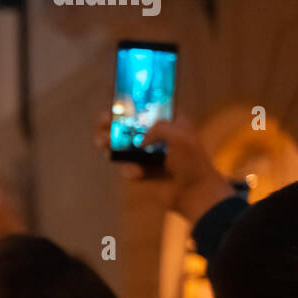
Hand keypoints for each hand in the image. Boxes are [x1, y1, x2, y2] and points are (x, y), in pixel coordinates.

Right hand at [94, 112, 232, 222]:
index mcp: (171, 122)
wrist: (195, 195)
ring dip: (108, 142)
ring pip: (120, 144)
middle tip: (103, 122)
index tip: (118, 102)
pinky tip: (136, 173)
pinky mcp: (140, 171)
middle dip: (112, 122)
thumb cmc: (193, 164)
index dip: (132, 102)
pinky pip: (124, 165)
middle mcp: (157, 135)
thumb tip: (140, 140)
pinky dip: (127, 168)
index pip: (148, 106)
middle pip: (128, 123)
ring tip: (102, 143)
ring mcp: (147, 154)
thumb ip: (159, 128)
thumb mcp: (181, 137)